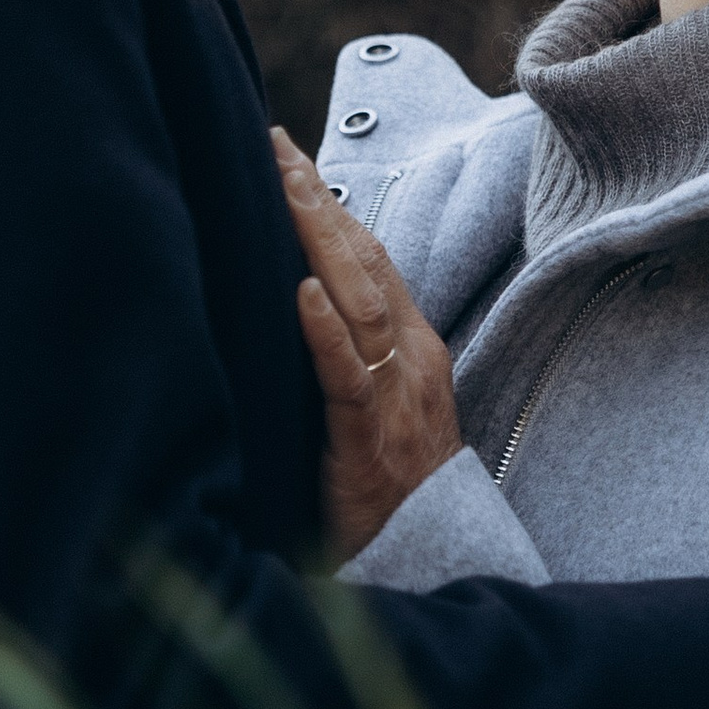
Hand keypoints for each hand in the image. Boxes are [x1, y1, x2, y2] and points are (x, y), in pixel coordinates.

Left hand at [272, 128, 463, 560]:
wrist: (433, 564)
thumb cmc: (388, 489)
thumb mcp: (372, 406)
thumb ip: (347, 355)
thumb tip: (296, 300)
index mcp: (411, 349)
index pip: (370, 259)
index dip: (330, 204)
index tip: (287, 153)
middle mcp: (411, 361)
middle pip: (367, 263)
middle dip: (320, 200)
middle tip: (275, 144)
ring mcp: (397, 400)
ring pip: (362, 305)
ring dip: (322, 242)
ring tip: (288, 188)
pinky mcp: (370, 445)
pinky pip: (350, 380)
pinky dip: (327, 333)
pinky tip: (302, 295)